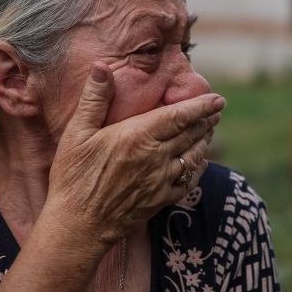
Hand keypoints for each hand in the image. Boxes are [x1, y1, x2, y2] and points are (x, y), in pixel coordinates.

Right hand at [44, 62, 224, 248]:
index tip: (217, 99)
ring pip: (193, 156)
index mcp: (138, 136)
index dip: (201, 106)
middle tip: (216, 111)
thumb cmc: (73, 177)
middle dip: (206, 121)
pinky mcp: (160, 200)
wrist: (78, 225)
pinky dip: (198, 168)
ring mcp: (161, 181)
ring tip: (209, 131)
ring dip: (205, 142)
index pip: (179, 116)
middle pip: (191, 135)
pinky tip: (198, 163)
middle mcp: (156, 158)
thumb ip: (94, 99)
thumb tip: (101, 66)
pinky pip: (188, 181)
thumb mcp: (76, 134)